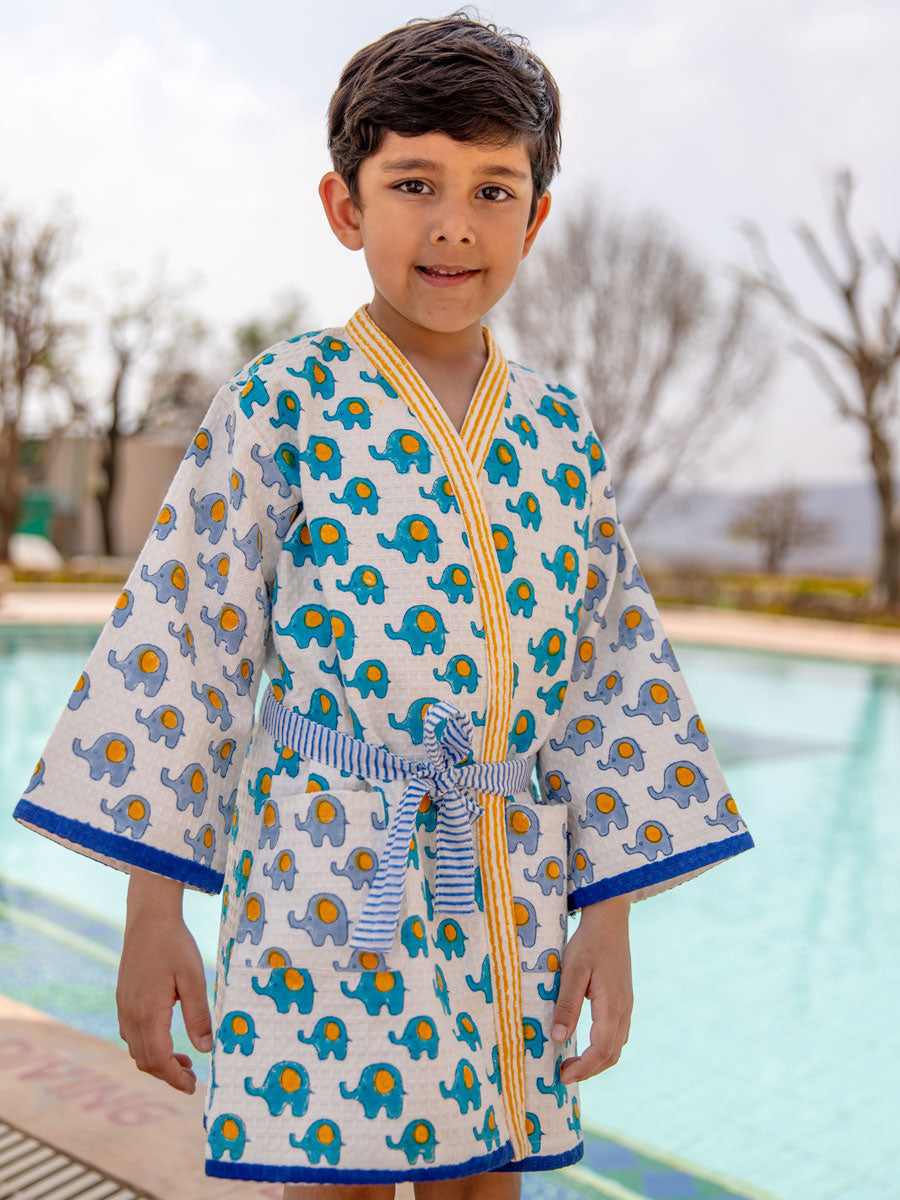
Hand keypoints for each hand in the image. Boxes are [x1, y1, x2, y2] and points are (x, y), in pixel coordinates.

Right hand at [116, 869, 212, 1093]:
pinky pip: (131, 1035)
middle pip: (145, 1061)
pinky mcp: (123, 1000)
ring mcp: (124, 1007)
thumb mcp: (194, 979)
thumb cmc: (175, 946)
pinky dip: (148, 1047)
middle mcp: (131, 1015)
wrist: (149, 920)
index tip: (192, 1087)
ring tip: (183, 1060)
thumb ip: (198, 1016)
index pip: (158, 1060)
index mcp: (149, 1013)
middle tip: (191, 1077)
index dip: (174, 1078)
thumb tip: (206, 1049)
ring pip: (136, 1050)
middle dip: (167, 1075)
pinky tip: (166, 1039)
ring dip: (157, 1062)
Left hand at [550, 894, 632, 1084]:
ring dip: (597, 1061)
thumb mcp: (573, 971)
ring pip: (617, 1046)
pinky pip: (617, 1034)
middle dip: (589, 1070)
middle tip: (564, 1075)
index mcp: (612, 1006)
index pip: (601, 1050)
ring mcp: (626, 1005)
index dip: (583, 1068)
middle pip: (612, 1054)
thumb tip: (558, 1038)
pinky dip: (603, 1048)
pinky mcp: (623, 999)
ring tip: (572, 1064)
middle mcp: (624, 1010)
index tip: (562, 1076)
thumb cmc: (588, 943)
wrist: (610, 920)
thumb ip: (567, 1005)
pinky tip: (586, 1045)